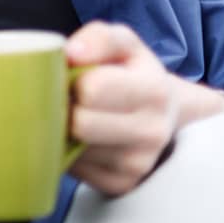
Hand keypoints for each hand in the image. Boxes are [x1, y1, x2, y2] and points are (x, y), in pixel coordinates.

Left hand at [65, 21, 178, 195]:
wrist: (162, 115)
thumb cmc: (130, 73)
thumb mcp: (123, 44)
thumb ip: (99, 38)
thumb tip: (70, 53)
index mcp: (154, 92)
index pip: (93, 90)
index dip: (70, 81)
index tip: (70, 78)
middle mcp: (152, 132)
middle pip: (80, 124)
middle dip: (64, 108)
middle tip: (65, 99)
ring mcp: (137, 164)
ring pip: (72, 148)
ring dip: (61, 131)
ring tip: (73, 116)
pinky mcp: (120, 185)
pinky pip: (74, 168)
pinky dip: (67, 152)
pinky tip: (78, 139)